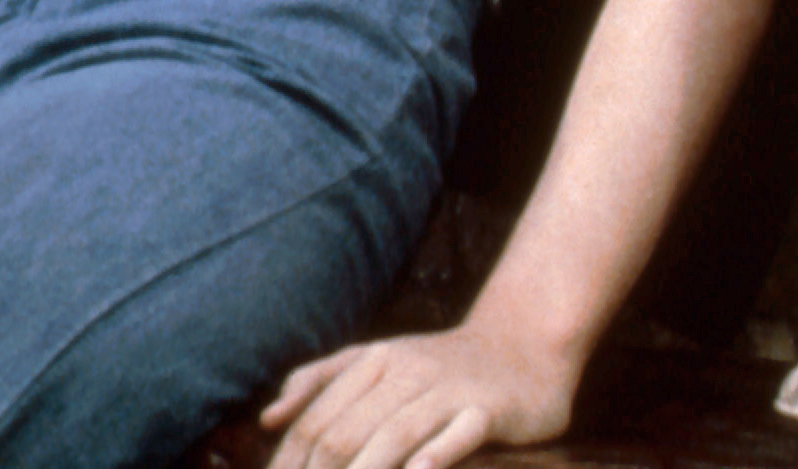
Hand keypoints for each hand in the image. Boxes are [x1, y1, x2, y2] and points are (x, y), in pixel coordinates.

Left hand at [259, 324, 578, 468]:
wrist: (528, 341)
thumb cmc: (442, 364)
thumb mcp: (381, 357)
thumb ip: (323, 379)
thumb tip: (269, 417)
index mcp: (375, 360)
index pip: (314, 423)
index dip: (288, 468)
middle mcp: (408, 371)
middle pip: (345, 435)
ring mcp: (450, 389)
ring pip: (394, 437)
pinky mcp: (490, 408)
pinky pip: (458, 436)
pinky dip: (434, 458)